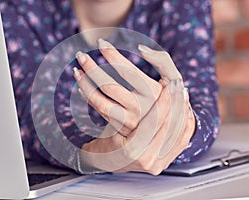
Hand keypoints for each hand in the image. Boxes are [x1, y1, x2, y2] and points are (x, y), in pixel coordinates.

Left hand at [73, 39, 195, 173]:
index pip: (127, 71)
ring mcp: (128, 120)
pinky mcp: (120, 127)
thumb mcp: (173, 78)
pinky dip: (88, 97)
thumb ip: (162, 60)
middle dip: (92, 68)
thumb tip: (140, 48)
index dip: (112, 55)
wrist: (169, 129)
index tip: (100, 42)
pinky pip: (99, 111)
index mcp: (153, 93)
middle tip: (80, 54)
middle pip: (109, 86)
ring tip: (76, 70)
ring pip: (99, 101)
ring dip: (85, 84)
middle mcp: (139, 108)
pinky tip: (82, 86)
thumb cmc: (168, 96)